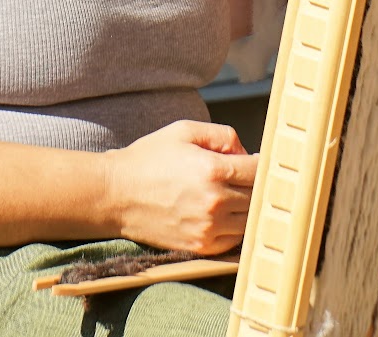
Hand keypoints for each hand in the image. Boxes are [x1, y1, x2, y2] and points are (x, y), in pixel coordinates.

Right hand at [102, 120, 258, 254]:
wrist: (115, 195)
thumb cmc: (149, 158)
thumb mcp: (185, 131)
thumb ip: (222, 135)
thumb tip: (248, 153)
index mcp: (212, 170)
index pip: (259, 170)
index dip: (263, 163)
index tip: (258, 161)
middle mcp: (214, 202)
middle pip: (258, 196)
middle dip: (256, 184)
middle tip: (246, 177)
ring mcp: (207, 228)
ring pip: (250, 220)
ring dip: (248, 208)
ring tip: (235, 195)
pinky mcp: (199, 247)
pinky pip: (234, 241)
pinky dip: (236, 228)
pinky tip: (224, 214)